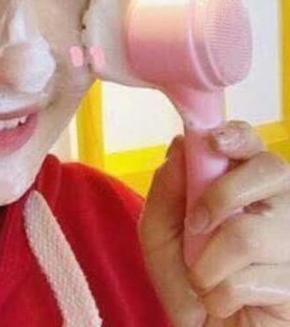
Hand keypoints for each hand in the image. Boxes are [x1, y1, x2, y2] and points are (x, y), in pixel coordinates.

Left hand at [138, 120, 289, 325]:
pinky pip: (254, 277)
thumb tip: (180, 145)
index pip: (252, 142)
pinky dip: (222, 293)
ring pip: (250, 231)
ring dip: (210, 262)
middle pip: (272, 170)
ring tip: (203, 277)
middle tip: (197, 224)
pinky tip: (226, 301)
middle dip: (221, 194)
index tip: (214, 144)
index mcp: (241, 183)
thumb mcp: (159, 232)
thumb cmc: (186, 279)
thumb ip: (166, 188)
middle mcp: (277, 204)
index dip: (237, 135)